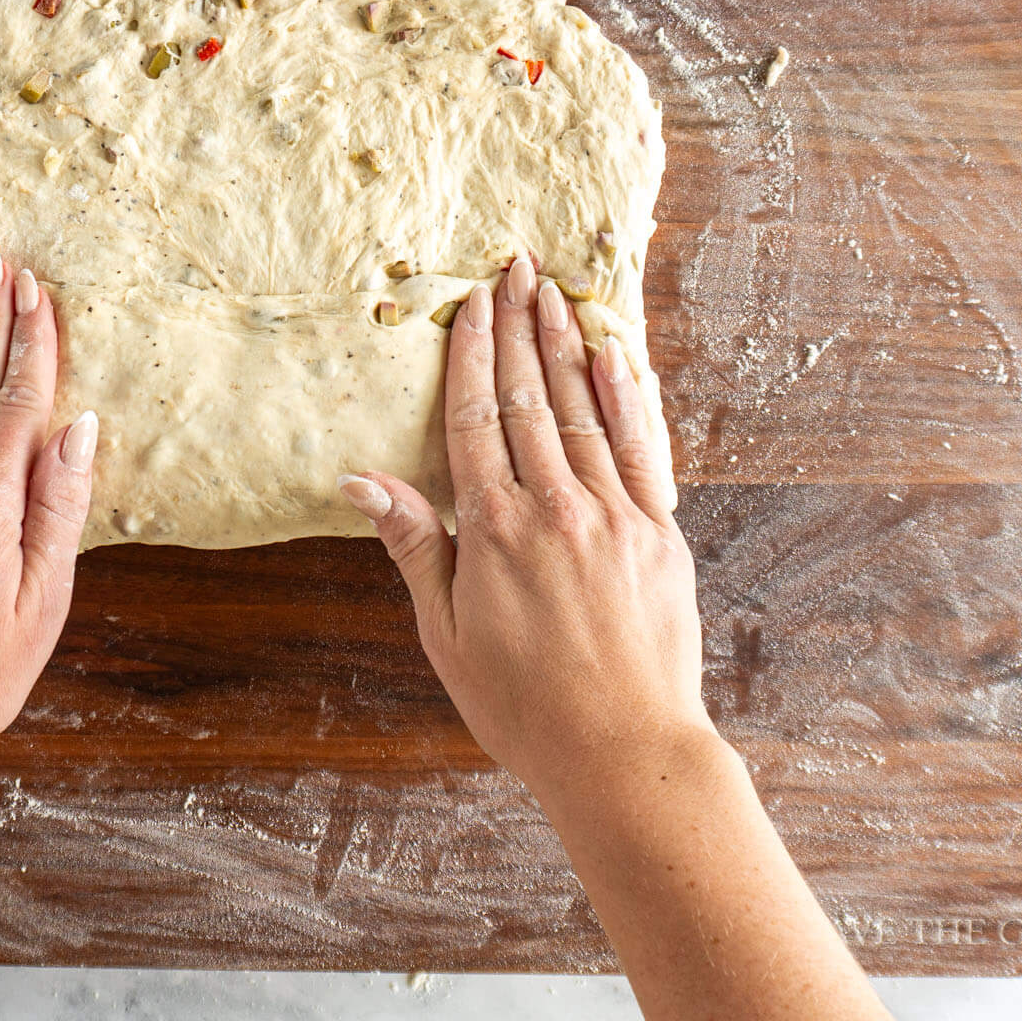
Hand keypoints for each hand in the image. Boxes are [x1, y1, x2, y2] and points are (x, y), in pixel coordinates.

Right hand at [339, 255, 707, 803]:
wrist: (624, 753)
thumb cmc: (524, 708)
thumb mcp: (445, 634)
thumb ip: (412, 545)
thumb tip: (360, 479)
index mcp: (493, 531)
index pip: (475, 419)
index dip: (471, 355)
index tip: (468, 303)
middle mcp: (554, 508)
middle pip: (530, 397)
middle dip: (517, 327)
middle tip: (511, 267)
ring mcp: (614, 516)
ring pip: (584, 409)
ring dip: (566, 343)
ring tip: (552, 290)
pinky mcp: (661, 534)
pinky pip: (642, 448)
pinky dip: (628, 397)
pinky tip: (616, 354)